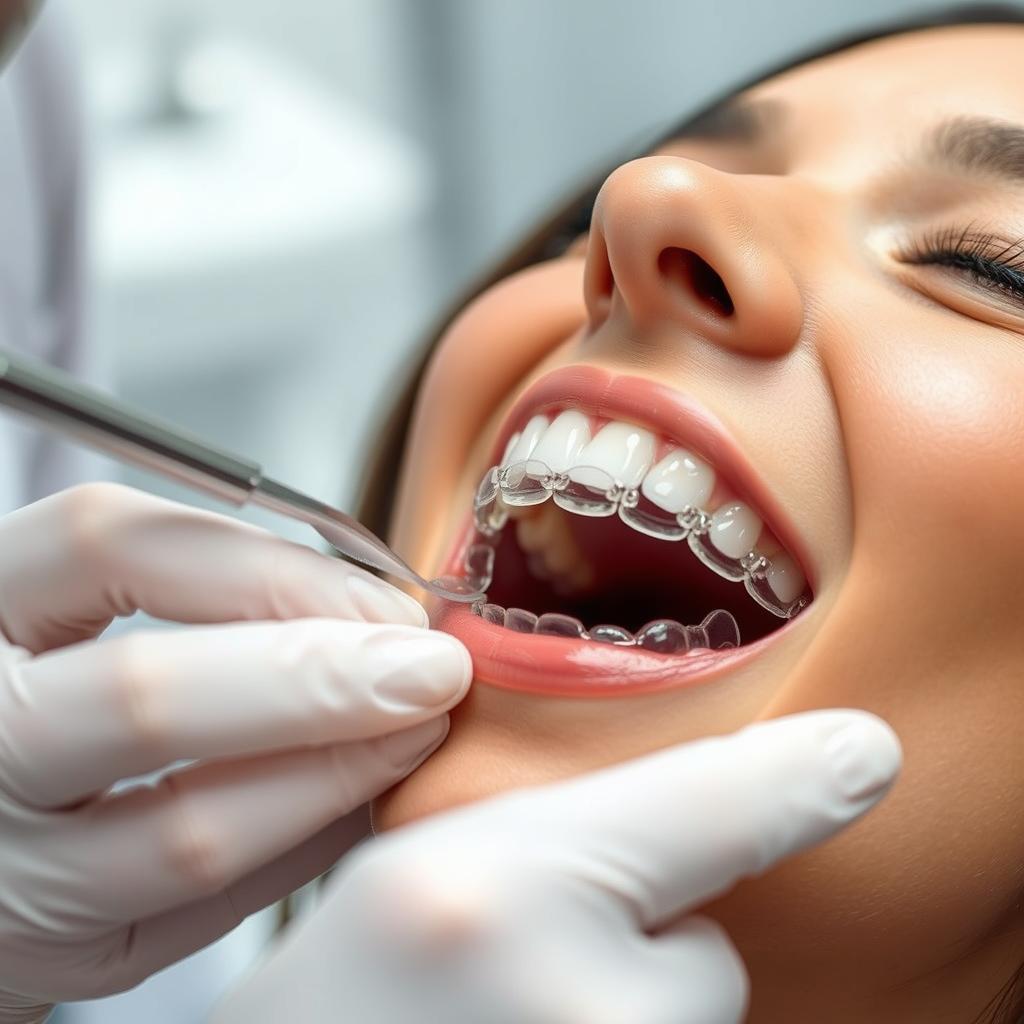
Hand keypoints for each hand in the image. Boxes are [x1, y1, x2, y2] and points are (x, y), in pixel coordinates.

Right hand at [0, 484, 470, 1022]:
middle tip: (434, 671)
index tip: (376, 597)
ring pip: (189, 830)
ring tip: (418, 733)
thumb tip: (379, 616)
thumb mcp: (88, 618)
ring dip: (336, 773)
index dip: (263, 565)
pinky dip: (308, 847)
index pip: (103, 544)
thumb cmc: (57, 701)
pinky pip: (211, 911)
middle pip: (145, 698)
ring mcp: (6, 865)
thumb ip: (211, 598)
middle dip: (320, 680)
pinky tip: (365, 800)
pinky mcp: (59, 957)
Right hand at [215, 709, 899, 1023]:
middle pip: (700, 957)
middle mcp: (576, 1014)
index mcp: (486, 901)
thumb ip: (545, 833)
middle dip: (639, 948)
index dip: (791, 777)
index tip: (865, 754)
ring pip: (685, 1022)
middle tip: (514, 968)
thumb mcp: (412, 878)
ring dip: (624, 1015)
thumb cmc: (329, 1002)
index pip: (693, 813)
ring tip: (509, 1015)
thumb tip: (678, 823)